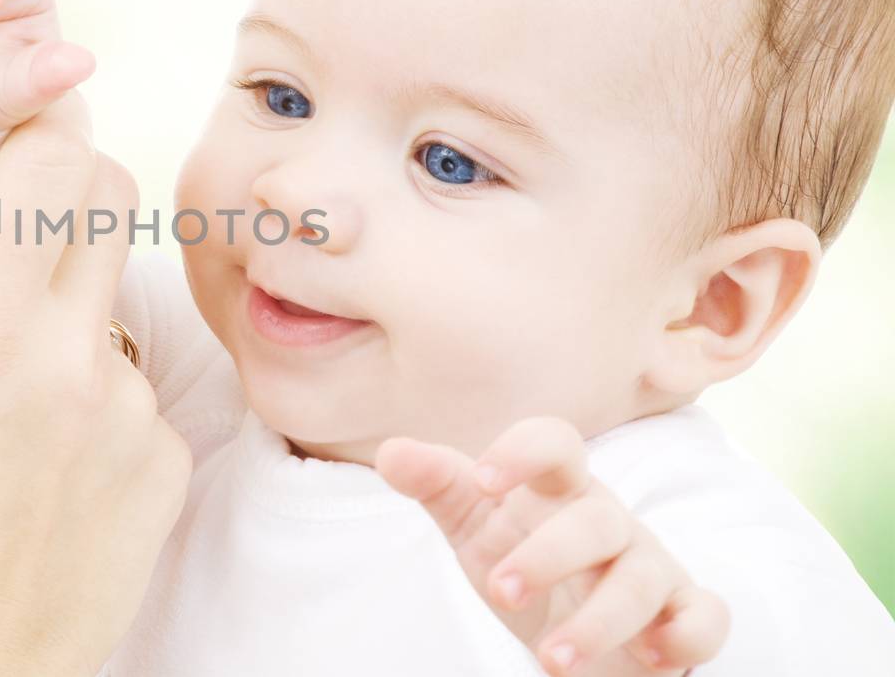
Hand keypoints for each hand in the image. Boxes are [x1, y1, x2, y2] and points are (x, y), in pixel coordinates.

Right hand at [0, 91, 191, 675]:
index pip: (53, 165)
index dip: (35, 132)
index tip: (8, 141)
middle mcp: (69, 362)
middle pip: (108, 198)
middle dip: (61, 192)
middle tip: (9, 233)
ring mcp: (131, 414)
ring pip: (118, 295)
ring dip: (71, 306)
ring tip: (10, 393)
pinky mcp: (169, 463)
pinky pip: (139, 383)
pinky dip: (97, 393)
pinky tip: (49, 458)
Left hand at [376, 418, 729, 676]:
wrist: (571, 628)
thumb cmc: (522, 559)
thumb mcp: (473, 526)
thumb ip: (438, 486)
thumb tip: (392, 452)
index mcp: (558, 489)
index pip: (556, 442)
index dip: (524, 451)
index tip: (483, 480)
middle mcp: (608, 520)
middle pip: (595, 519)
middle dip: (549, 556)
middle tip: (500, 593)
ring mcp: (650, 564)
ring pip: (642, 577)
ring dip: (599, 621)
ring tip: (550, 660)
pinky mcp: (683, 611)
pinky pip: (704, 615)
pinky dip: (687, 635)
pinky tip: (652, 656)